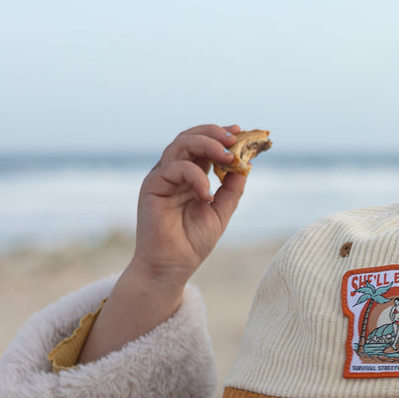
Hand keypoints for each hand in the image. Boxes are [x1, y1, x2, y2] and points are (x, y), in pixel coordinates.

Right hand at [133, 123, 246, 284]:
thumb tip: (246, 165)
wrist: (172, 266)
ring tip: (228, 156)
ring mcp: (162, 177)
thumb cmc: (192, 242)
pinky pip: (175, 168)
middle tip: (235, 138)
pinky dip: (195, 176)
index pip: (203, 146)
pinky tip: (207, 194)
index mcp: (189, 175)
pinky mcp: (152, 185)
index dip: (220, 135)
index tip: (240, 131)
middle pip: (190, 137)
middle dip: (214, 133)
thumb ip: (232, 189)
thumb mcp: (221, 211)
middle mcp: (174, 171)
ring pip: (180, 144)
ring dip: (207, 144)